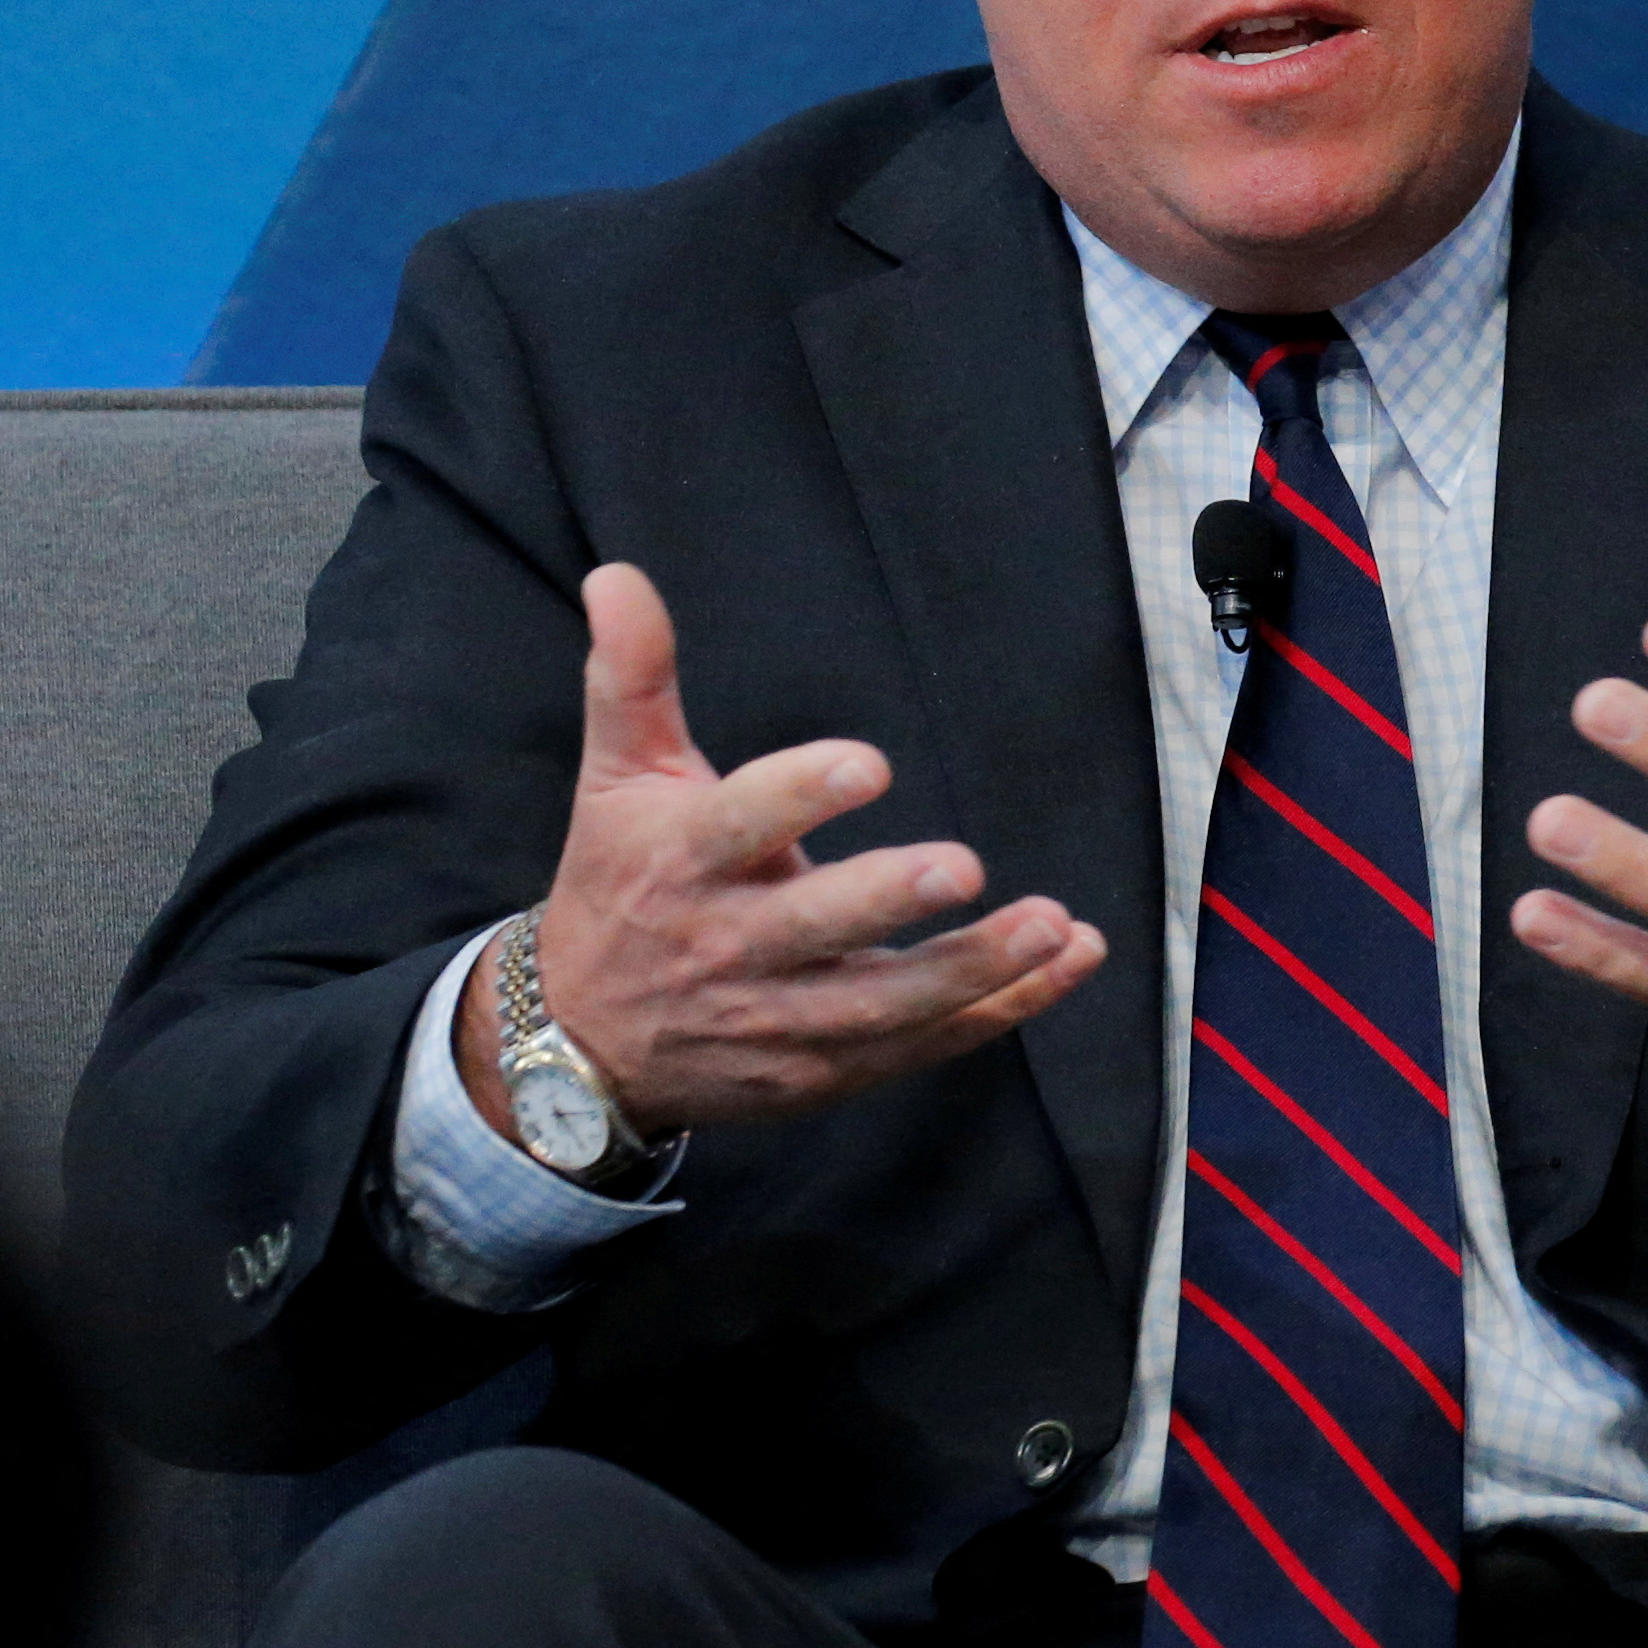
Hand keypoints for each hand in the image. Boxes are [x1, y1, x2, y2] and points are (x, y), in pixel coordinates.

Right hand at [458, 565, 1108, 1140]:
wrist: (580, 1045)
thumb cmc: (620, 887)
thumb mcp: (617, 778)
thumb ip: (632, 676)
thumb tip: (618, 575)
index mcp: (683, 860)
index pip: (740, 825)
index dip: (800, 795)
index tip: (869, 765)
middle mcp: (730, 945)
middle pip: (815, 926)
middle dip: (889, 899)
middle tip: (966, 866)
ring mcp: (779, 1018)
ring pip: (883, 1002)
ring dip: (975, 968)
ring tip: (1052, 926)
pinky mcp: (823, 1071)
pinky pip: (922, 1043)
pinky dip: (1000, 1011)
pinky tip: (1067, 963)